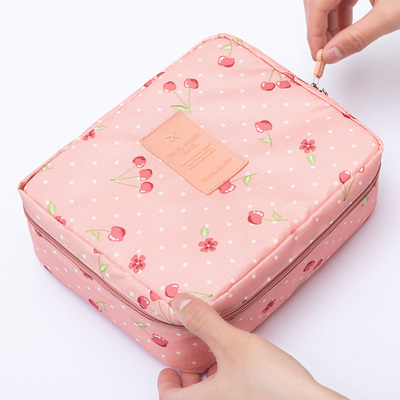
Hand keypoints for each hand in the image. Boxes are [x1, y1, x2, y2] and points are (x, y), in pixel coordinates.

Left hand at [158, 293, 348, 399]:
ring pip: (215, 399)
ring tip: (219, 362)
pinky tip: (244, 370)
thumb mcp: (233, 345)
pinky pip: (234, 398)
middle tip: (193, 364)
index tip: (169, 371)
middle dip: (190, 381)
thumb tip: (178, 303)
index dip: (167, 385)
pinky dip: (230, 387)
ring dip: (211, 383)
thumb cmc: (271, 384)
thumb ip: (205, 323)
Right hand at [304, 0, 399, 62]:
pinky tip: (351, 25)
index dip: (314, 33)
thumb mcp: (391, 15)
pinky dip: (344, 11)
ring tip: (341, 41)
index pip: (318, 4)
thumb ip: (357, 37)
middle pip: (318, 1)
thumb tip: (331, 55)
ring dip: (332, 22)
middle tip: (328, 51)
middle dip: (321, 28)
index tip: (319, 56)